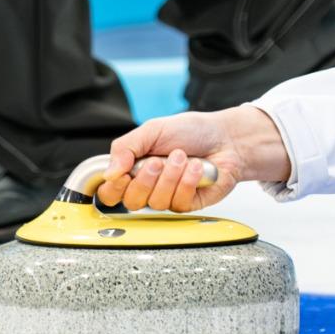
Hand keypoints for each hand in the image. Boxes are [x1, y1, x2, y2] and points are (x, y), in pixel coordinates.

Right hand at [96, 105, 290, 212]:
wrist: (226, 137)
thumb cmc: (191, 131)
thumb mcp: (153, 130)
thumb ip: (126, 148)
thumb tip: (109, 172)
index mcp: (133, 169)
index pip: (110, 192)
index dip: (113, 188)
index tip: (123, 174)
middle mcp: (149, 187)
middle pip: (131, 202)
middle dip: (146, 179)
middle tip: (159, 160)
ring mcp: (168, 197)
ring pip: (156, 202)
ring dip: (171, 176)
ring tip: (182, 157)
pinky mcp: (189, 203)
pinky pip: (180, 202)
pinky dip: (188, 181)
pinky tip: (196, 168)